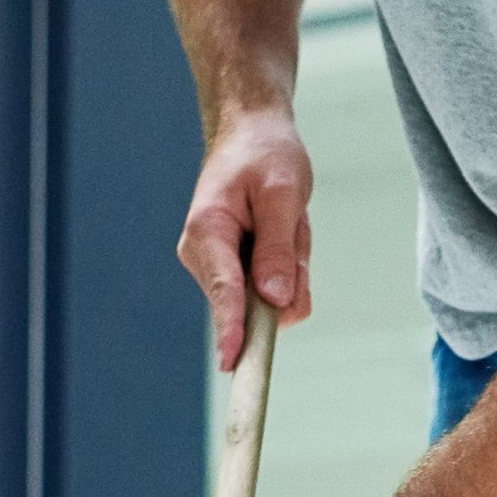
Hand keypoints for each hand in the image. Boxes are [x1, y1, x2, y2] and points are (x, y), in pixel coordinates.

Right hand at [178, 104, 312, 371]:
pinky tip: (286, 227)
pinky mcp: (234, 270)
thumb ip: (279, 248)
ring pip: (270, 294)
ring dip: (292, 261)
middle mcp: (203, 254)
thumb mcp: (283, 193)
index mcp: (208, 230)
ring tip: (287, 218)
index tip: (233, 362)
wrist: (252, 134)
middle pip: (254, 299)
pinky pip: (275, 285)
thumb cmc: (265, 155)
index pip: (225, 290)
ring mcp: (217, 265)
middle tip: (293, 222)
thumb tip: (275, 300)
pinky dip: (290, 261)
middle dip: (288, 270)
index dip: (232, 328)